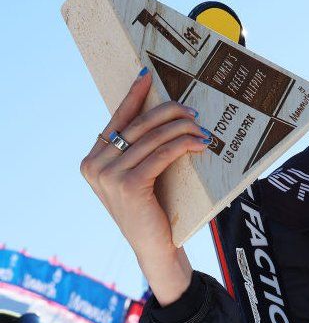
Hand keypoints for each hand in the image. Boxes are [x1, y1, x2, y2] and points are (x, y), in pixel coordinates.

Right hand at [79, 68, 209, 303]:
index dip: (133, 96)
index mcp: (92, 159)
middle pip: (138, 125)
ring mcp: (108, 176)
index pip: (117, 120)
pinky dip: (183, 145)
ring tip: (201, 129)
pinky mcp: (128, 186)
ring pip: (153, 138)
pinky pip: (162, 155)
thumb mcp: (138, 175)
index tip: (147, 76)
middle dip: (168, 112)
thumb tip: (161, 117)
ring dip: (182, 128)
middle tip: (192, 110)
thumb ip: (138, 150)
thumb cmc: (152, 208)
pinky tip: (199, 145)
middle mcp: (94, 165)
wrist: (155, 247)